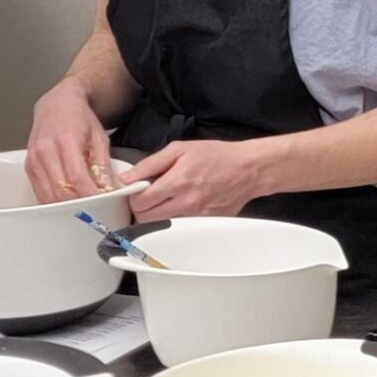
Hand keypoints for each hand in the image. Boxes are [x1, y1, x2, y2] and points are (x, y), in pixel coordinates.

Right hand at [25, 80, 118, 205]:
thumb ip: (103, 165)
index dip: (90, 195)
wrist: (57, 105)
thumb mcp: (99, 138)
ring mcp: (34, 160)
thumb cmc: (79, 119)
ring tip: (82, 207)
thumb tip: (108, 189)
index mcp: (65, 141)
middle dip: (79, 205)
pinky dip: (54, 201)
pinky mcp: (29, 167)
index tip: (102, 204)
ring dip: (66, 206)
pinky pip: (40, 192)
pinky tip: (67, 200)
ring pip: (48, 196)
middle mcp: (45, 151)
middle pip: (60, 191)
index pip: (77, 177)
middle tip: (94, 210)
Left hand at [127, 135, 269, 221]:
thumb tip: (128, 178)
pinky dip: (174, 219)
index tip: (137, 190)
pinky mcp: (206, 224)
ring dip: (157, 216)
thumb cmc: (217, 156)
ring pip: (161, 226)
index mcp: (177, 182)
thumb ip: (150, 164)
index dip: (133, 196)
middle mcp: (186, 203)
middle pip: (146, 219)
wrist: (248, 169)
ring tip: (165, 200)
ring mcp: (197, 216)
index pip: (140, 202)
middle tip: (148, 196)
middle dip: (142, 208)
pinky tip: (181, 206)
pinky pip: (179, 227)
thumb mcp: (180, 149)